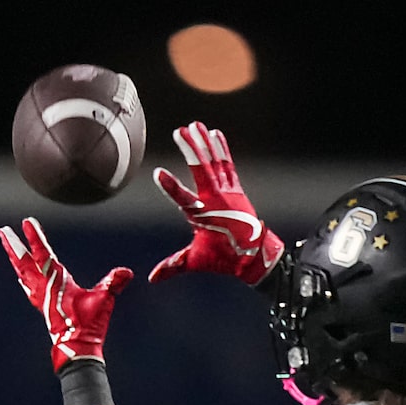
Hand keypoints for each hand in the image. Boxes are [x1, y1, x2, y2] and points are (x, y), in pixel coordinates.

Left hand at [0, 218, 131, 372]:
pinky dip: (23, 277)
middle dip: (14, 246)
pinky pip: (29, 288)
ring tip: (9, 247)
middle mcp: (44, 288)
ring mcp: (41, 298)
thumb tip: (126, 273)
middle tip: (3, 231)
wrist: (76, 348)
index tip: (26, 222)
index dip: (35, 237)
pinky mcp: (43, 307)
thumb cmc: (88, 324)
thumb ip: (112, 284)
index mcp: (56, 281)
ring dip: (16, 260)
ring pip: (24, 274)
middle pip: (24, 262)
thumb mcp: (103, 300)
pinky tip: (21, 277)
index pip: (43, 254)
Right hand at [149, 121, 283, 286]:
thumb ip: (173, 266)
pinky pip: (228, 165)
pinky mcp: (236, 189)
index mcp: (202, 216)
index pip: (182, 198)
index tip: (158, 172)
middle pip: (201, 169)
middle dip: (190, 149)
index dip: (170, 186)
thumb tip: (152, 279)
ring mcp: (227, 192)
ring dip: (204, 143)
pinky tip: (215, 134)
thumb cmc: (223, 259)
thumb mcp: (196, 261)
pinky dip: (222, 149)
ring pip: (215, 162)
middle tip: (179, 131)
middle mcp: (215, 200)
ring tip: (195, 124)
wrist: (254, 256)